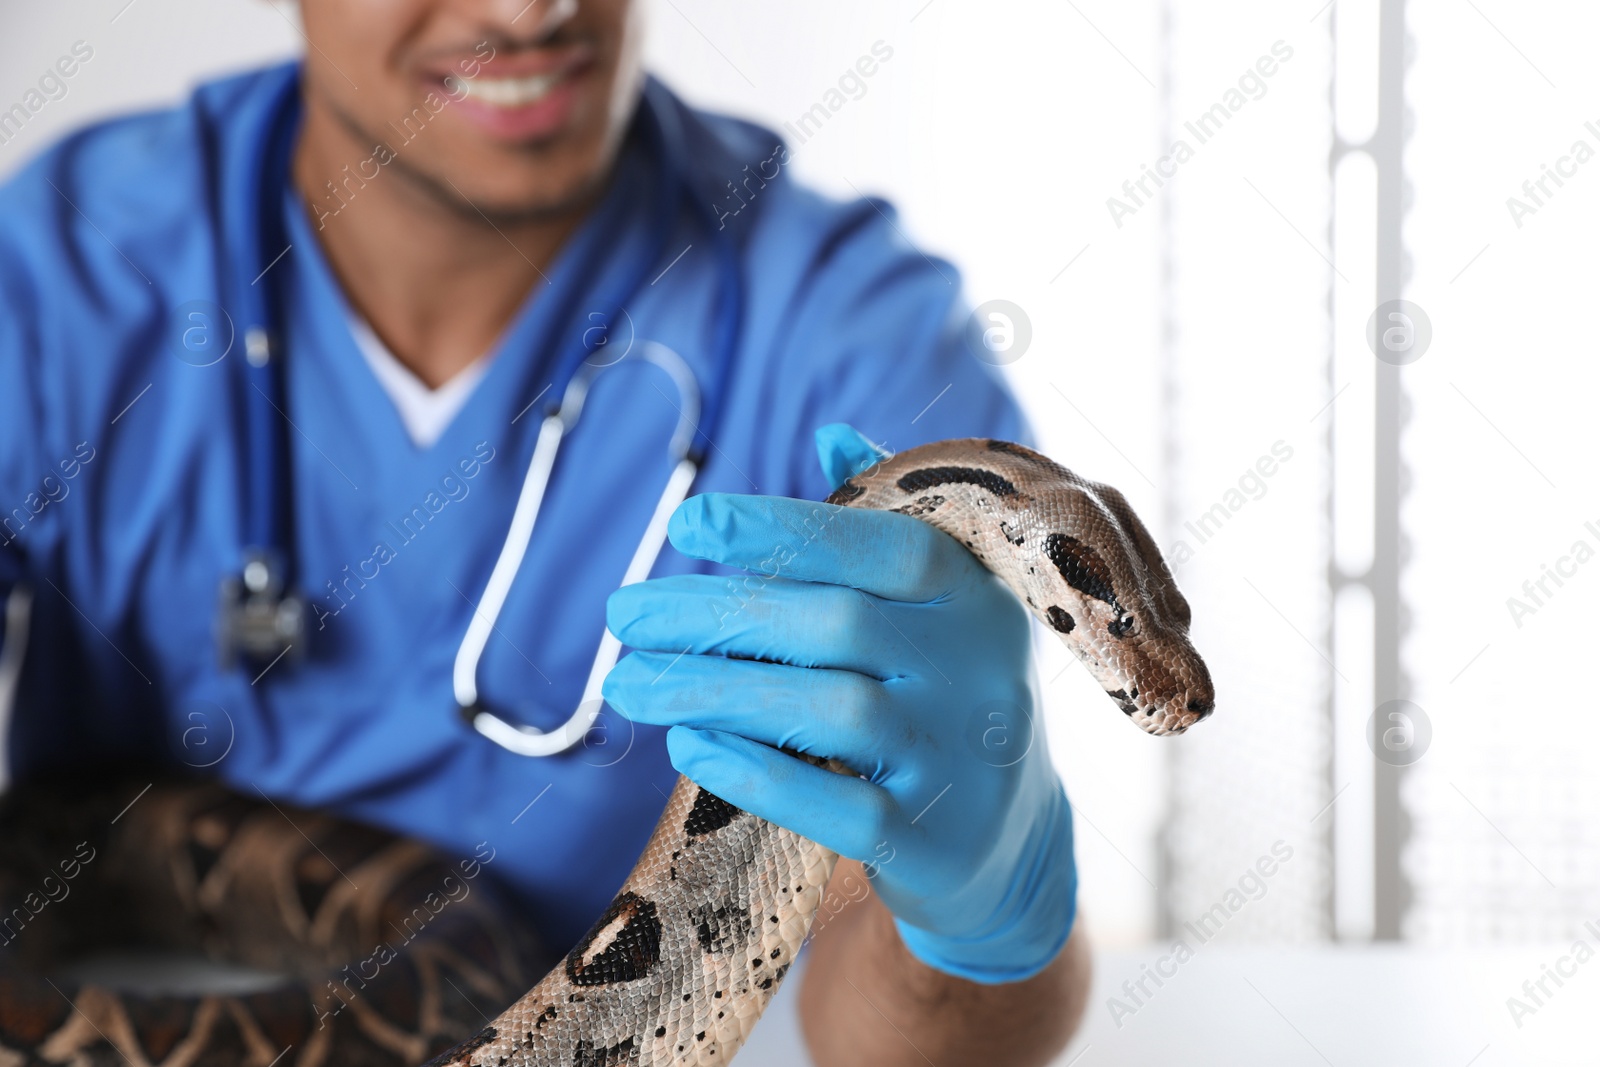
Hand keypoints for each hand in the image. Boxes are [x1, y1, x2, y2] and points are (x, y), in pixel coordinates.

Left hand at [602, 424, 1076, 982]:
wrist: (1011, 839)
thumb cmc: (946, 693)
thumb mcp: (941, 607)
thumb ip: (884, 524)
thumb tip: (829, 433)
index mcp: (975, 596)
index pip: (886, 546)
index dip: (786, 529)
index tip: (688, 524)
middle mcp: (977, 670)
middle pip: (837, 625)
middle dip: (716, 616)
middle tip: (622, 615)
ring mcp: (958, 759)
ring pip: (832, 712)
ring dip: (715, 691)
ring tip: (626, 683)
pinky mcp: (932, 841)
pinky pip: (840, 808)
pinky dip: (759, 774)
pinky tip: (686, 745)